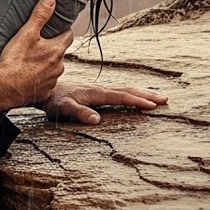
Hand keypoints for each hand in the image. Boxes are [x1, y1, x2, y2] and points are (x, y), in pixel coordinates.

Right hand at [0, 0, 73, 106]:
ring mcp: (52, 81)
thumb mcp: (27, 33)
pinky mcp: (44, 93)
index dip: (63, 31)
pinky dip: (39, 80)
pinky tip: (28, 77)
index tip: (58, 29)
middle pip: (60, 54)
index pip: (68, 36)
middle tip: (39, 46)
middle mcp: (58, 66)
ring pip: (53, 70)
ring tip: (31, 63)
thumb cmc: (16, 60)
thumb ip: (40, 15)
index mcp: (56, 50)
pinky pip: (45, 84)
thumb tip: (50, 0)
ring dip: (46, 66)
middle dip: (52, 49)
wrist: (6, 86)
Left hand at [38, 83, 168, 124]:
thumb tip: (96, 120)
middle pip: (127, 90)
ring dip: (142, 93)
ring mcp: (98, 90)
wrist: (44, 90)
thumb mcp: (63, 108)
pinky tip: (136, 97)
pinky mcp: (96, 93)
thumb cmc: (53, 100)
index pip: (120, 96)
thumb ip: (78, 112)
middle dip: (146, 94)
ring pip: (124, 90)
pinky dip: (131, 94)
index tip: (152, 105)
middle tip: (165, 99)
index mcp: (95, 93)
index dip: (136, 101)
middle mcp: (99, 90)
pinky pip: (118, 93)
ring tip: (158, 97)